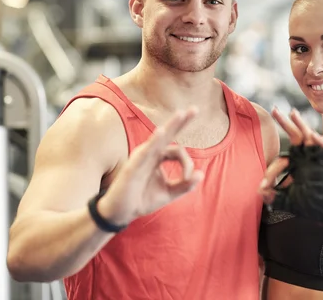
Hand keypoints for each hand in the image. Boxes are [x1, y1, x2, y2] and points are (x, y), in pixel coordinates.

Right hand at [98, 107, 203, 225]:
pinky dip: (153, 142)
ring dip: (171, 126)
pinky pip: (144, 152)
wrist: (120, 213)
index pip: (178, 151)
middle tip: (195, 109)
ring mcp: (140, 157)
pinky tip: (161, 132)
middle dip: (181, 121)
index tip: (189, 179)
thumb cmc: (142, 199)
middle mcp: (150, 153)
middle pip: (168, 134)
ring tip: (181, 114)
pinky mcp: (132, 167)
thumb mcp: (168, 193)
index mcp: (159, 157)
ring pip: (158, 139)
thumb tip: (202, 174)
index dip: (187, 164)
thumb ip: (185, 185)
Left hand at [259, 107, 322, 228]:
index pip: (280, 161)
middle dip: (285, 123)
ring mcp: (315, 161)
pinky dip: (322, 145)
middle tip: (274, 109)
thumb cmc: (309, 205)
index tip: (264, 188)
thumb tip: (260, 192)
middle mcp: (305, 159)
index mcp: (295, 165)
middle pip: (294, 136)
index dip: (270, 174)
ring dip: (301, 126)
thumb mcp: (287, 201)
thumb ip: (273, 197)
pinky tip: (315, 137)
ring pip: (308, 138)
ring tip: (293, 113)